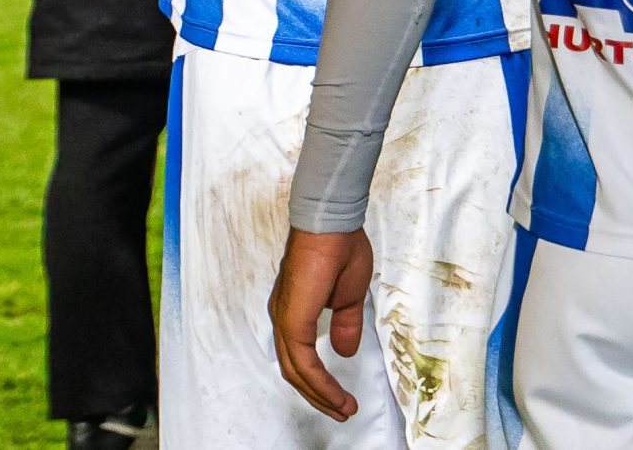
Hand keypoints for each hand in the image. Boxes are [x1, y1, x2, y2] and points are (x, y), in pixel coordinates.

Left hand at [270, 227, 372, 421]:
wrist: (332, 221)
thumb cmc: (339, 247)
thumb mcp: (348, 296)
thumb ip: (344, 324)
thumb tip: (343, 351)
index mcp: (294, 309)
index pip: (300, 356)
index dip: (319, 381)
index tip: (341, 398)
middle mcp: (284, 316)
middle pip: (295, 370)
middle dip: (319, 396)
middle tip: (342, 411)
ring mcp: (285, 317)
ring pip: (296, 370)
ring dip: (320, 395)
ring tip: (344, 409)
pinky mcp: (292, 318)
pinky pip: (303, 361)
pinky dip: (320, 383)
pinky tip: (335, 394)